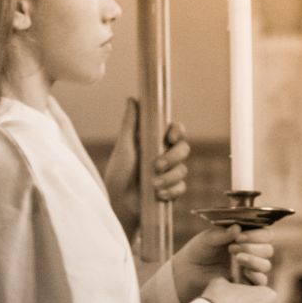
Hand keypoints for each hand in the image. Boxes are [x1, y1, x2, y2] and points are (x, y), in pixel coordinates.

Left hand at [103, 100, 190, 238]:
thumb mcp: (124, 147)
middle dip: (173, 157)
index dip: (178, 131)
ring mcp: (170, 174)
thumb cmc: (117, 174)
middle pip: (184, 149)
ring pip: (183, 169)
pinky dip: (171, 190)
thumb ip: (130, 124)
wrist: (118, 203)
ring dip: (169, 177)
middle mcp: (165, 156)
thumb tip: (132, 99)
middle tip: (156, 166)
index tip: (171, 137)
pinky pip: (181, 187)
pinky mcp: (171, 190)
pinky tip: (158, 195)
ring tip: (153, 184)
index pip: (175, 131)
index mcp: (155, 142)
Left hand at [172, 223, 274, 302]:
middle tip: (233, 248)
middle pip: (268, 249)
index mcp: (245, 238)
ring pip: (266, 265)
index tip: (240, 236)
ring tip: (236, 258)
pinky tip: (243, 272)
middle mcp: (251, 253)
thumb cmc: (197, 253)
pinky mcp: (246, 285)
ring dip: (254, 260)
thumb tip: (237, 228)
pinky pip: (261, 282)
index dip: (257, 234)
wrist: (186, 274)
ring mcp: (249, 270)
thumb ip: (222, 234)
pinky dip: (256, 276)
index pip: (264, 234)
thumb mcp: (207, 239)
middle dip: (253, 247)